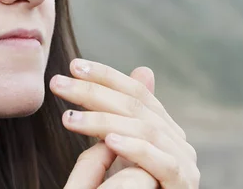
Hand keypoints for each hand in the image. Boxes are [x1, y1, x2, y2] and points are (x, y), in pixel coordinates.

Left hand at [51, 60, 199, 187]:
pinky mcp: (184, 184)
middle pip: (134, 107)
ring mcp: (184, 162)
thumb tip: (142, 69)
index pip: (135, 92)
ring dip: (103, 121)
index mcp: (165, 127)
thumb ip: (129, 114)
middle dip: (92, 92)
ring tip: (68, 118)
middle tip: (58, 84)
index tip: (73, 66)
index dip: (105, 76)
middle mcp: (177, 140)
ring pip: (144, 131)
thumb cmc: (141, 185)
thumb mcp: (129, 147)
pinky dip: (135, 149)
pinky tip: (110, 141)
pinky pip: (161, 163)